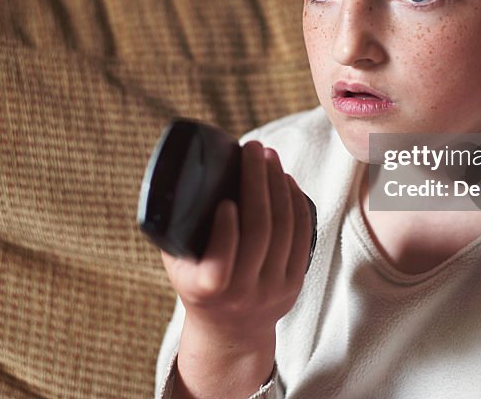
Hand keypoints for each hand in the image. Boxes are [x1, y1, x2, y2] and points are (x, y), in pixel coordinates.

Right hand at [161, 141, 313, 397]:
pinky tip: (286, 180)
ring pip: (285, 228)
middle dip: (258, 181)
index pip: (221, 259)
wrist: (230, 332)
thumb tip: (178, 179)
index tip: (225, 199)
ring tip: (269, 157)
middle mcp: (244, 292)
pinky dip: (296, 203)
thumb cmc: (198, 285)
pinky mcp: (295, 282)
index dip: (226, 229)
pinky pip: (302, 235)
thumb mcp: (179, 266)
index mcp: (209, 290)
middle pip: (260, 230)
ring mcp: (274, 288)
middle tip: (253, 149)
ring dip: (278, 185)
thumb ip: (178, 232)